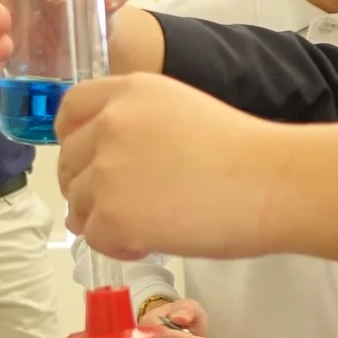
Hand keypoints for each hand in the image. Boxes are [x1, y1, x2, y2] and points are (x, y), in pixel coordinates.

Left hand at [56, 74, 283, 259]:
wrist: (269, 182)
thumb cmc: (242, 152)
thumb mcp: (180, 110)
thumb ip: (138, 124)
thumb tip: (106, 166)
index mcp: (129, 91)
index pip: (71, 109)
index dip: (72, 138)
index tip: (85, 161)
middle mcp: (110, 124)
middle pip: (69, 161)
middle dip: (86, 186)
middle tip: (120, 206)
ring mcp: (107, 170)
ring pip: (78, 203)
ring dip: (102, 219)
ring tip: (144, 227)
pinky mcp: (112, 214)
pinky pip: (94, 237)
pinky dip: (117, 246)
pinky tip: (149, 243)